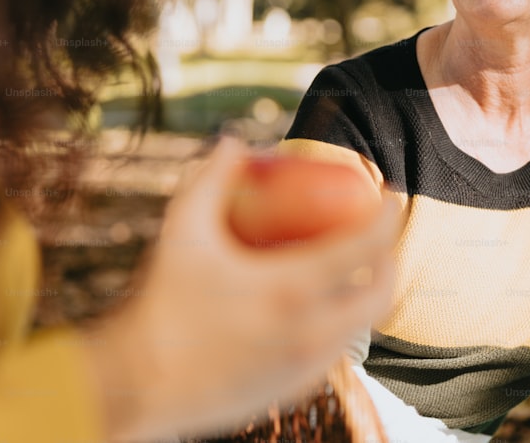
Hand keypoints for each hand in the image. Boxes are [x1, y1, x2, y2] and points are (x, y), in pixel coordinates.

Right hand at [82, 138, 399, 440]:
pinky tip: (322, 309)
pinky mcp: (294, 389)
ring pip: (361, 327)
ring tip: (353, 270)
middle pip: (379, 293)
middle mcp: (309, 333)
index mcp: (291, 289)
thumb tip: (236, 140)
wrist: (139, 385)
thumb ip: (209, 177)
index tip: (391, 197)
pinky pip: (335, 352)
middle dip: (389, 259)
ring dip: (367, 294)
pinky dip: (340, 325)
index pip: (365, 249)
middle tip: (376, 238)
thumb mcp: (181, 230)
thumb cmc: (162, 301)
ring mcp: (305, 367)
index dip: (388, 217)